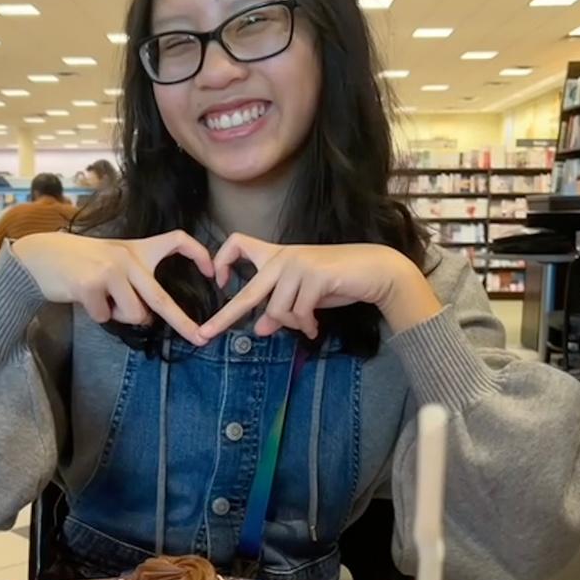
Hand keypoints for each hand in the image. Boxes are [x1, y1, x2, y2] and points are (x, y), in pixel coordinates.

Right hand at [13, 230, 213, 345]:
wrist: (42, 255)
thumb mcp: (113, 260)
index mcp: (138, 250)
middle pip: (162, 297)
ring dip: (120, 316)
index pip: (177, 240)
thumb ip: (135, 281)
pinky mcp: (91, 285)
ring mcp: (110, 271)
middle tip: (200, 338)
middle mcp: (127, 258)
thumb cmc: (82, 263)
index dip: (199, 253)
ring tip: (102, 298)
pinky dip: (97, 315)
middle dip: (183, 322)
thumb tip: (148, 316)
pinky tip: (84, 297)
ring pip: (133, 315)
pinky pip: (106, 317)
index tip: (211, 271)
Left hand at [198, 234, 440, 340]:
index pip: (237, 243)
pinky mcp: (314, 276)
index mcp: (276, 255)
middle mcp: (283, 257)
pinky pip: (299, 313)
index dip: (222, 261)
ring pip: (278, 311)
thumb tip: (260, 329)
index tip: (218, 282)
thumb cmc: (338, 281)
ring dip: (293, 324)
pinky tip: (315, 327)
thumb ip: (281, 310)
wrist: (375, 271)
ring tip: (307, 325)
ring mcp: (298, 265)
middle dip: (224, 316)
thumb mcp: (304, 298)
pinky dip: (306, 325)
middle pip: (247, 292)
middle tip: (204, 335)